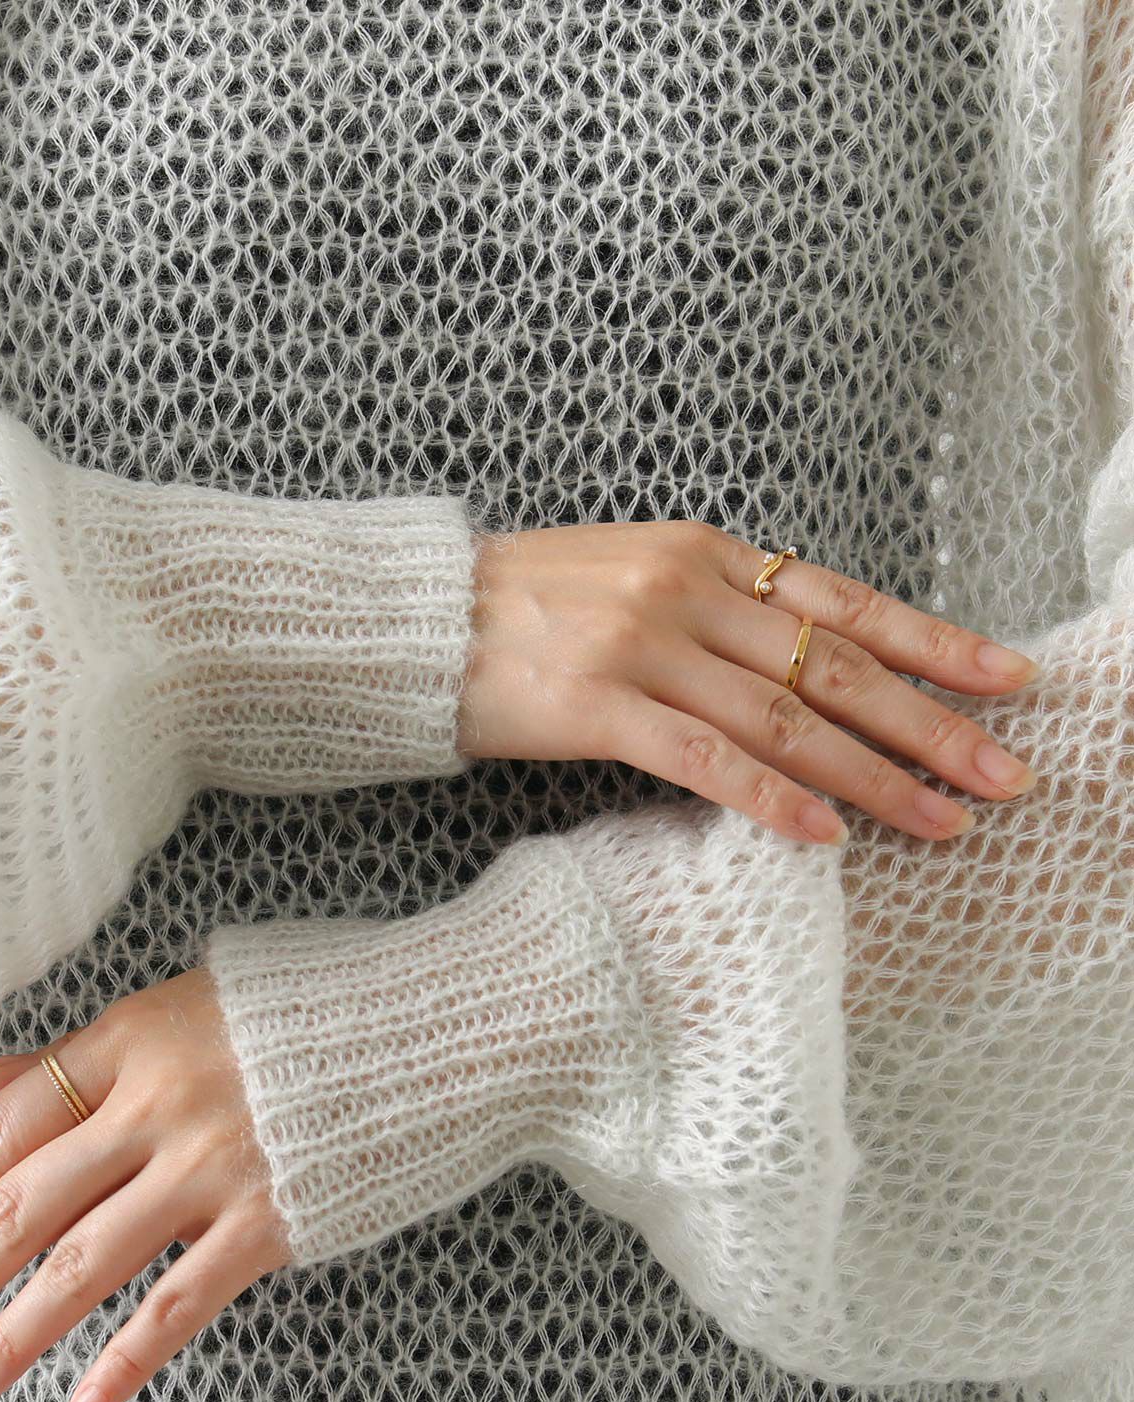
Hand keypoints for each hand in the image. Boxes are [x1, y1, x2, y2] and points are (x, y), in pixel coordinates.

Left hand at [0, 967, 288, 1401]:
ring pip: (86, 1261)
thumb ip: (86, 1054)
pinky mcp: (273, 1219)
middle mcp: (159, 1102)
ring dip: (13, 1335)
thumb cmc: (311, 1011)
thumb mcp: (186, 1004)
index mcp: (131, 1038)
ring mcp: (216, 1165)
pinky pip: (182, 1301)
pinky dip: (127, 1358)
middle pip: (26, 1203)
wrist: (440, 1026)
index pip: (5, 1129)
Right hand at [460, 520, 1042, 845]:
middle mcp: (684, 588)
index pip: (843, 602)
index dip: (933, 642)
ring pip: (785, 718)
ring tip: (940, 820)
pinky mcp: (595, 704)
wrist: (409, 619)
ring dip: (872, 776)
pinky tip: (824, 836)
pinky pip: (705, 759)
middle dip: (930, 724)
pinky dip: (771, 799)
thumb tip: (798, 666)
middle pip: (833, 665)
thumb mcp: (628, 573)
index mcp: (703, 551)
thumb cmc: (517, 607)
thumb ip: (712, 607)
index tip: (1007, 678)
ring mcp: (640, 643)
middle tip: (1004, 774)